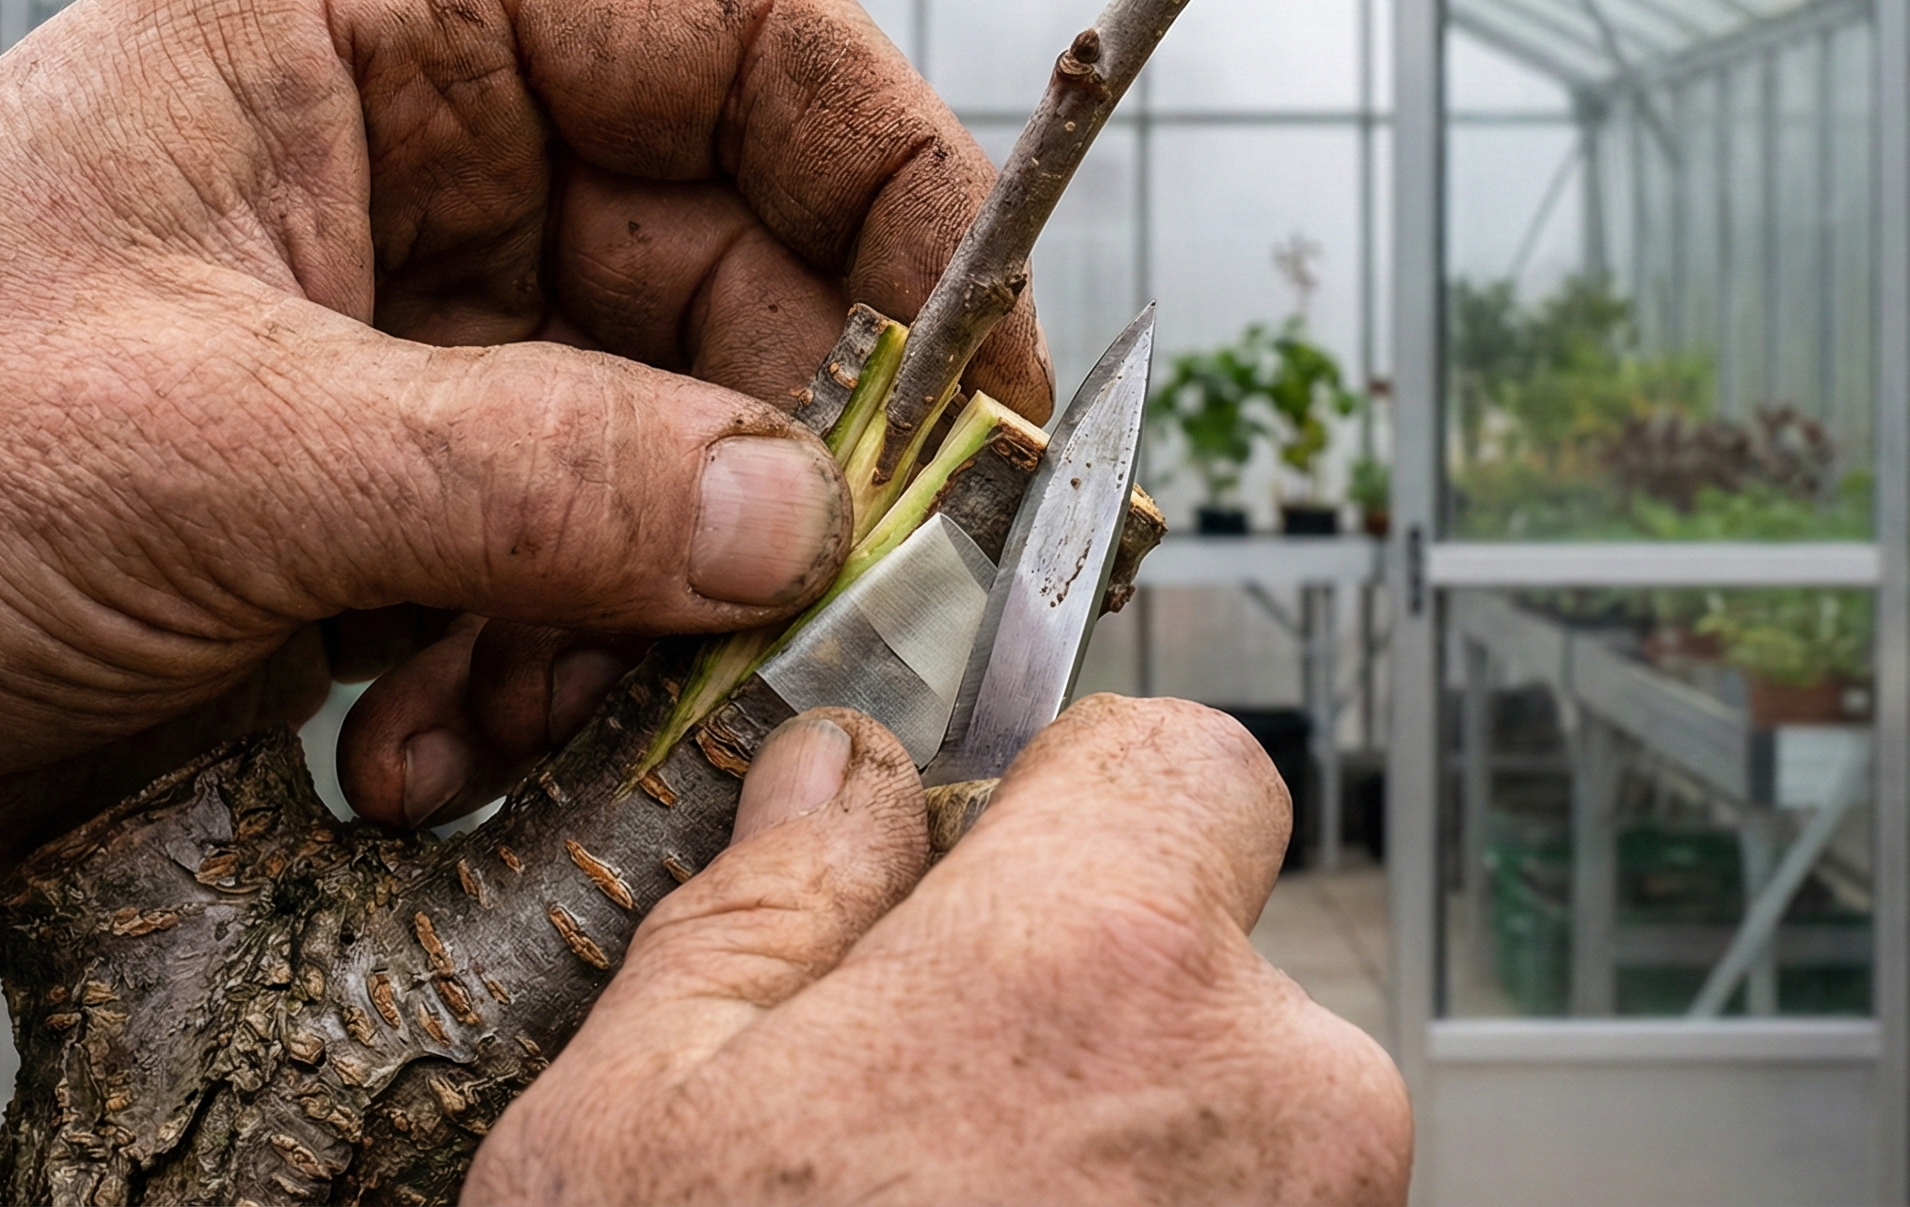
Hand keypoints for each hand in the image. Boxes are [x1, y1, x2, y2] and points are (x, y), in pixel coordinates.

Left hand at [0, 0, 1050, 937]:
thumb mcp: (218, 449)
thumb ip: (538, 476)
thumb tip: (801, 512)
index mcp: (370, 29)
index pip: (736, 45)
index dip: (897, 190)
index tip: (983, 372)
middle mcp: (420, 161)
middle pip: (735, 280)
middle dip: (764, 466)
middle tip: (793, 611)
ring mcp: (421, 335)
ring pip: (673, 451)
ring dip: (629, 608)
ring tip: (496, 704)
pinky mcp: (403, 492)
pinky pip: (580, 568)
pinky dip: (540, 673)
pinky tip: (417, 738)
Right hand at [466, 695, 1411, 1205]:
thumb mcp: (637, 1120)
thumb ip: (766, 902)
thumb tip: (834, 776)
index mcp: (1101, 968)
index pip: (1192, 755)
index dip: (1077, 788)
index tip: (990, 852)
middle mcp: (1271, 1097)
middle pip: (1205, 953)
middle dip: (1076, 999)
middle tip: (907, 1114)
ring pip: (1228, 1117)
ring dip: (1110, 1153)